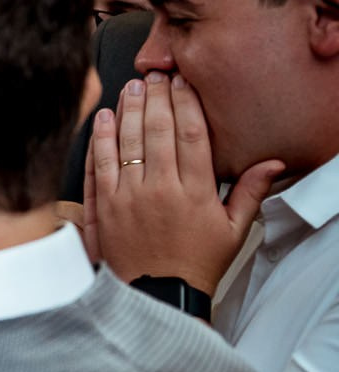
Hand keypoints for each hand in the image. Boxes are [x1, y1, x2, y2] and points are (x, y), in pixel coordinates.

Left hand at [85, 73, 281, 295]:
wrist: (156, 296)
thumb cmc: (195, 263)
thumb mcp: (233, 229)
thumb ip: (250, 191)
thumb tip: (273, 163)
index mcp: (195, 192)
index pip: (192, 135)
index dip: (186, 104)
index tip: (182, 83)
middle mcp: (160, 189)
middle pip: (157, 130)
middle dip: (155, 98)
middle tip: (154, 75)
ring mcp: (127, 196)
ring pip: (126, 141)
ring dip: (127, 109)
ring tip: (130, 87)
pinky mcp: (102, 206)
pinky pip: (98, 164)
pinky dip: (100, 138)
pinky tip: (103, 118)